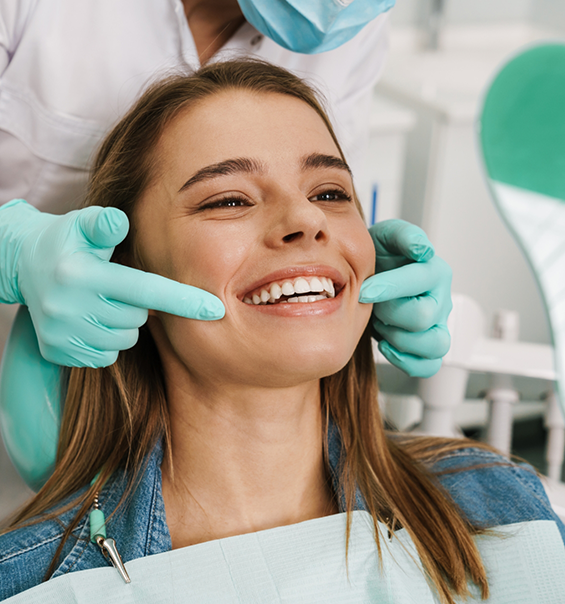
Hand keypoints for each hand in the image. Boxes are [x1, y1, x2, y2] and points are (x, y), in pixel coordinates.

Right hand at [0, 200, 224, 366]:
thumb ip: (104, 223)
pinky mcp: (57, 352)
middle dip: (137, 304)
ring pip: (124, 340)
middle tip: (117, 285)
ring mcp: (62, 334)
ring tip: (102, 301)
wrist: (22, 267)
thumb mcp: (81, 224)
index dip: (183, 300)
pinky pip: (105, 356)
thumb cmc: (66, 242)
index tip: (216, 309)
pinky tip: (91, 320)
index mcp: (81, 275)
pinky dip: (106, 341)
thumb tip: (120, 221)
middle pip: (137, 318)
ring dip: (123, 323)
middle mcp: (69, 308)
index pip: (144, 290)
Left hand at [359, 219, 451, 377]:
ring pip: (434, 345)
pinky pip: (429, 365)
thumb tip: (422, 249)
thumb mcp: (386, 236)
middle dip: (389, 313)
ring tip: (382, 324)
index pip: (420, 281)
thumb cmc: (380, 258)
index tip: (364, 290)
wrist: (371, 276)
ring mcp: (437, 325)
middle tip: (372, 305)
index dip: (388, 287)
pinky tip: (387, 345)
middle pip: (423, 317)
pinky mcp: (428, 345)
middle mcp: (441, 299)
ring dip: (400, 339)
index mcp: (434, 271)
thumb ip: (403, 236)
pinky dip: (407, 360)